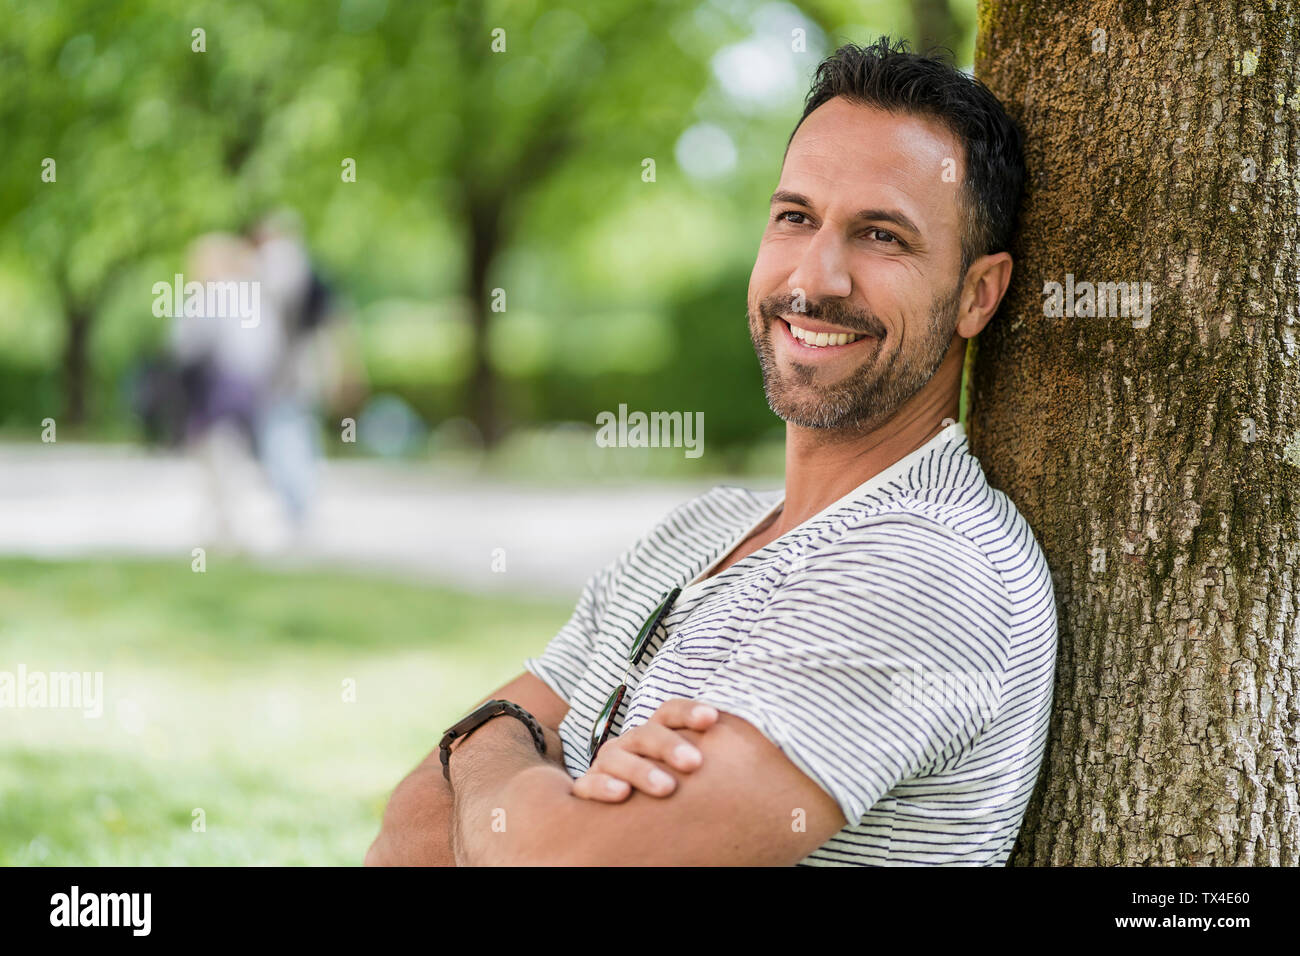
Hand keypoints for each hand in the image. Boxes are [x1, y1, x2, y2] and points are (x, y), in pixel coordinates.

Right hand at [571, 699, 718, 802]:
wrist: (617, 803)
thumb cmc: (667, 785)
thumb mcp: (687, 769)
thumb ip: (711, 757)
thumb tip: (770, 754)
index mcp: (658, 732)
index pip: (671, 712)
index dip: (691, 712)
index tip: (713, 719)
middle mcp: (632, 743)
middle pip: (649, 733)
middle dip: (671, 745)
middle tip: (695, 763)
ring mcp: (609, 763)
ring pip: (620, 757)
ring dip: (643, 770)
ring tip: (666, 788)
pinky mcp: (588, 787)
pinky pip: (590, 784)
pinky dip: (603, 787)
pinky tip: (621, 795)